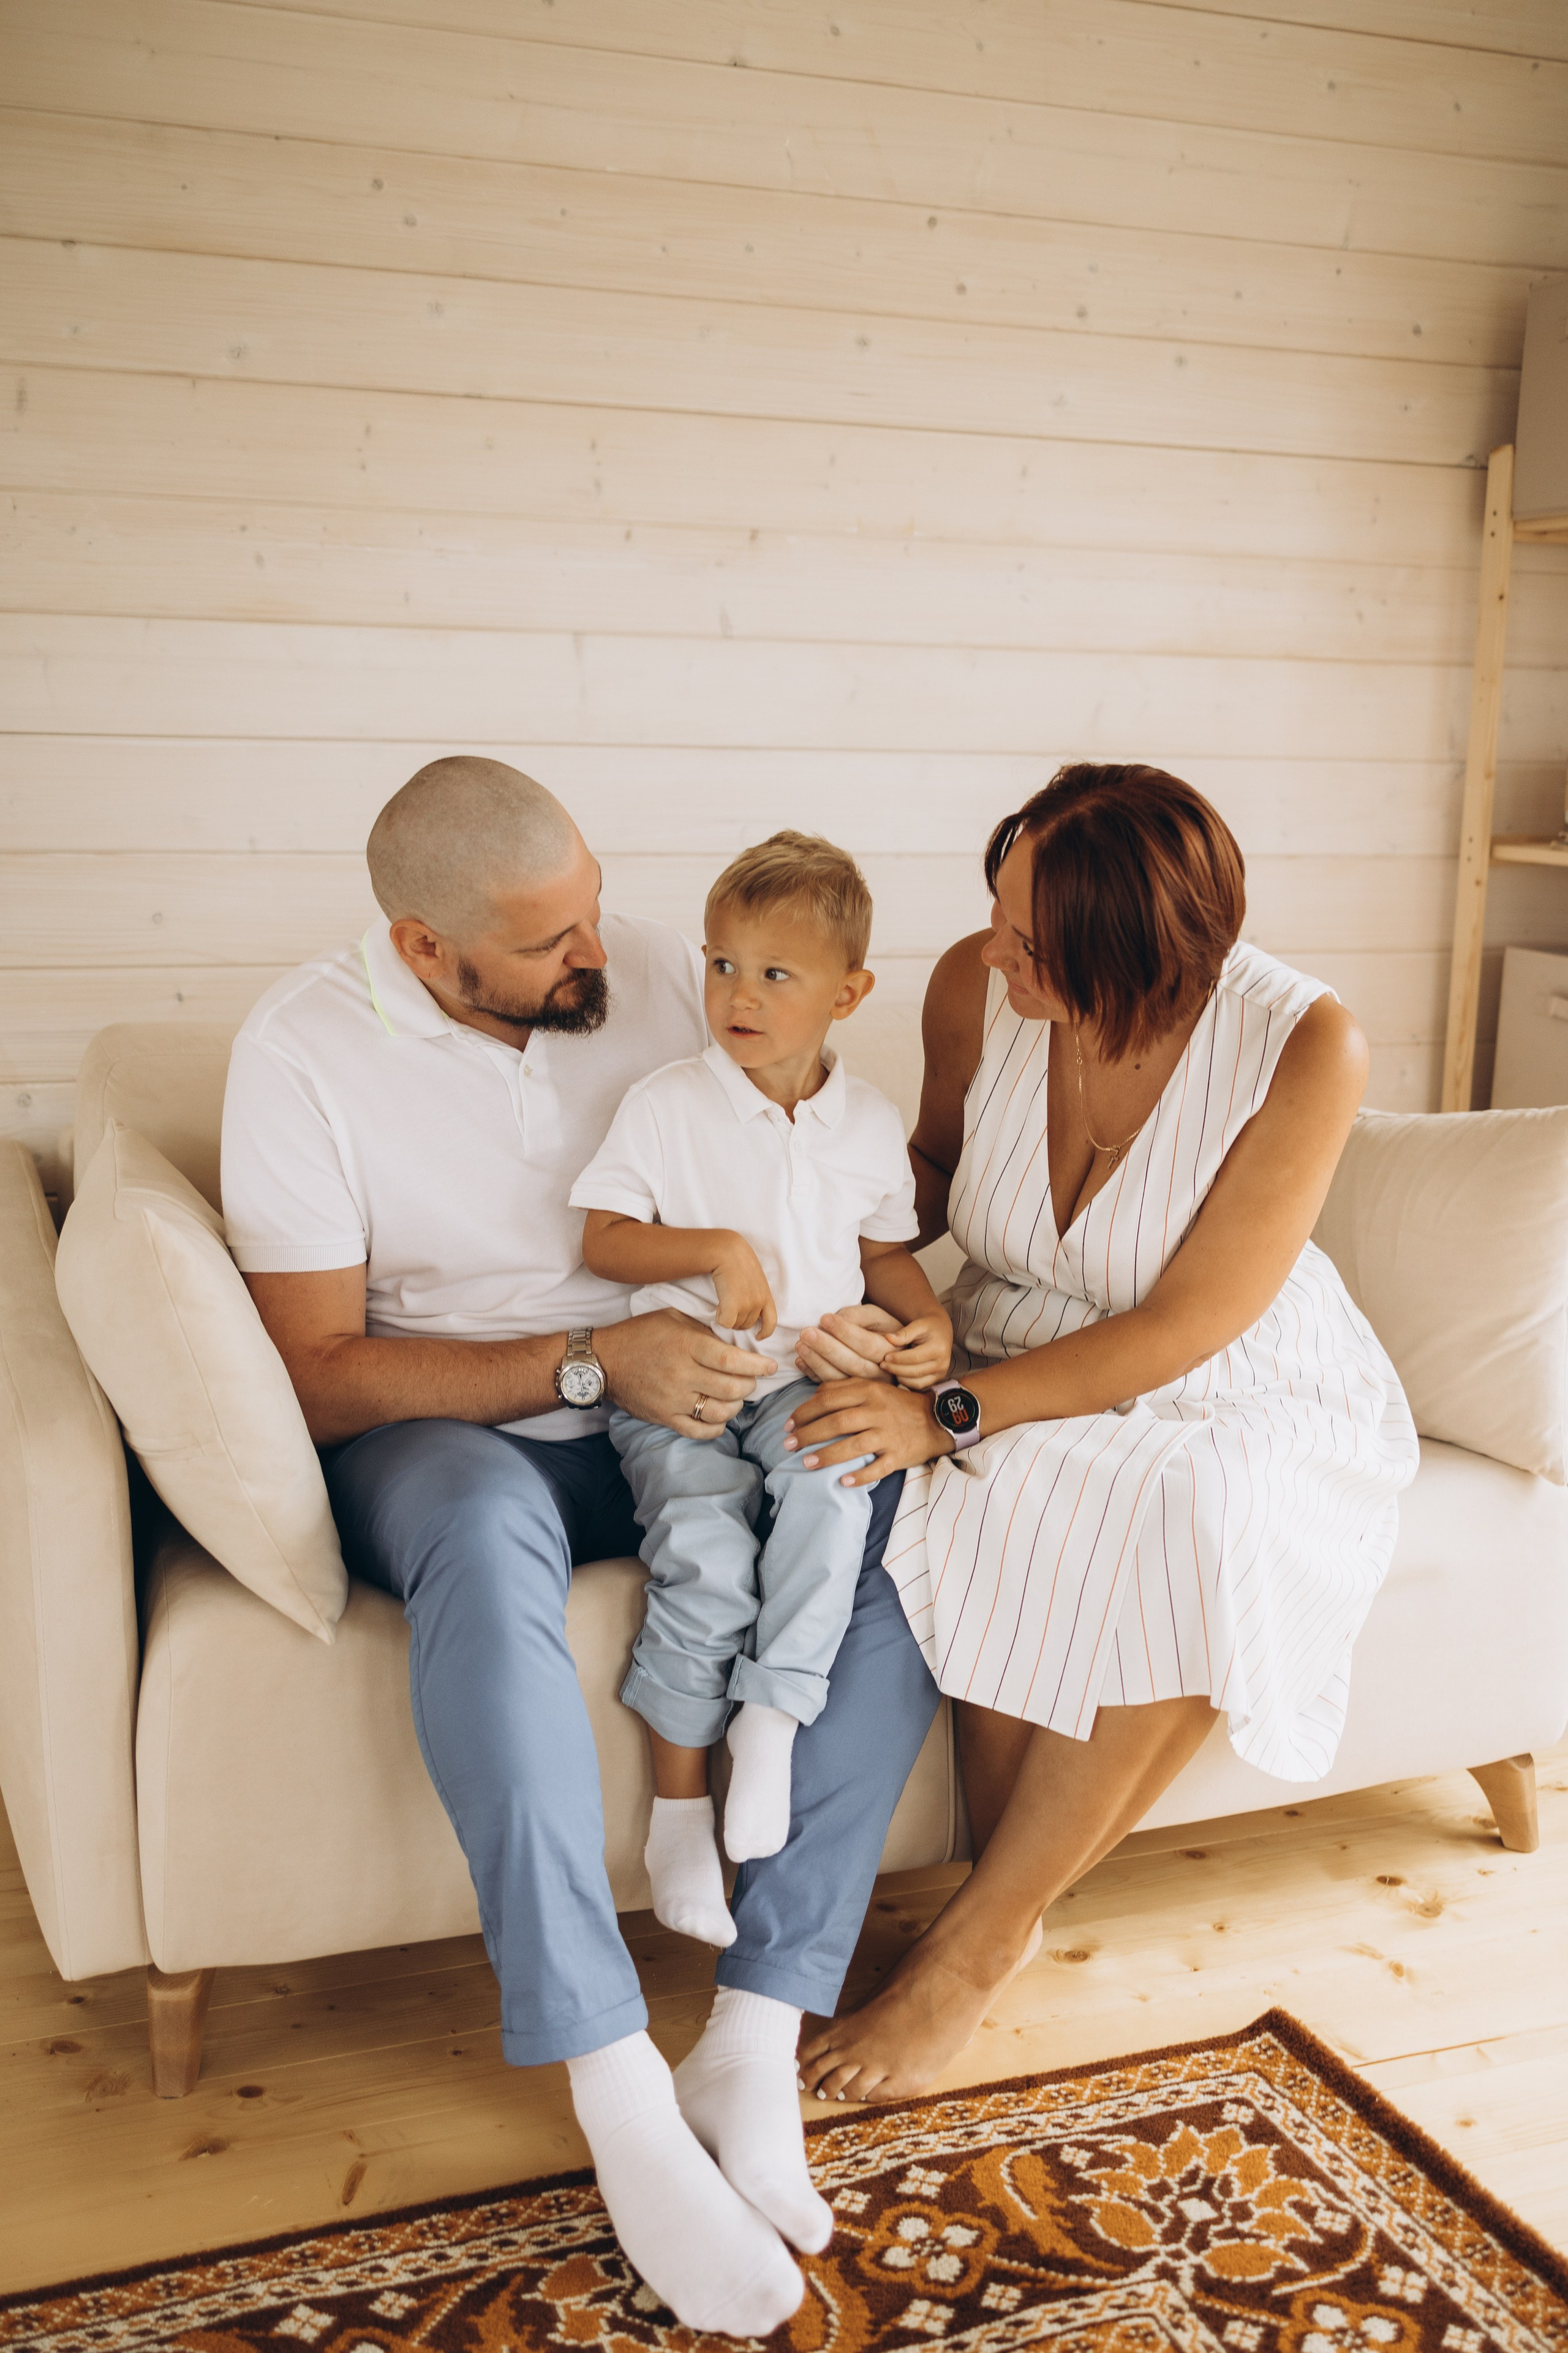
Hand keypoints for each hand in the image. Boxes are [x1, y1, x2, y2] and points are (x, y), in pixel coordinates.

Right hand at [596, 1309, 773, 1440]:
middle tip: (751, 1380)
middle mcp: (682, 1374)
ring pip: (719, 1412)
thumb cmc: (640, 1334)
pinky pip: (699, 1431)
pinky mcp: (665, 1417)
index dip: (756, 1365)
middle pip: (731, 1388)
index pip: (731, 1360)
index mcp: (687, 1346)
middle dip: (750, 1386)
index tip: (770, 1366)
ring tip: (735, 1397)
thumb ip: (704, 1330)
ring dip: (736, 1406)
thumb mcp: (673, 1318)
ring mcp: (673, 1399)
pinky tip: (720, 1418)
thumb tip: (736, 1342)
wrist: (604, 1361)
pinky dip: (716, 1428)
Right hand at [710, 1233, 777, 1339]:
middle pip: (747, 1325)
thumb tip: (749, 1304)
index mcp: (766, 1295)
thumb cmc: (737, 1260)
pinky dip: (719, 1318)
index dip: (765, 1332)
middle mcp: (759, 1302)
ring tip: (723, 1301)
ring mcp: (747, 1305)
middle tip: (728, 1306)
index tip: (759, 1336)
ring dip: (727, 1317)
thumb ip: (756, 1291)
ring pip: (735, 1324)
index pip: (772, 1321)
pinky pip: (725, 1323)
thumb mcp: (754, 1276)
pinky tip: (718, 1306)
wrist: (727, 1252)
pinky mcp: (734, 1306)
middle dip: (737, 1320)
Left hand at [784, 1376, 953, 1486]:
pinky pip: (878, 1467)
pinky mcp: (899, 1454)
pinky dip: (860, 1476)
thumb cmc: (898, 1404)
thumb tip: (815, 1395)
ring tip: (806, 1463)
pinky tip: (843, 1482)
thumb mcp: (874, 1387)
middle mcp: (877, 1411)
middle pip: (836, 1421)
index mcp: (868, 1391)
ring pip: (853, 1445)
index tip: (788, 1424)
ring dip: (827, 1455)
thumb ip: (845, 1388)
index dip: (804, 1412)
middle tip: (788, 1444)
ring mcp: (889, 1434)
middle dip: (808, 1434)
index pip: (828, 1399)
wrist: (937, 1418)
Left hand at [794, 1303, 900, 1383]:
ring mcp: (865, 1386)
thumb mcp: (875, 1315)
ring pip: (840, 1378)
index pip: (867, 1345)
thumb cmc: (878, 1327)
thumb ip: (858, 1316)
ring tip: (800, 1345)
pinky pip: (830, 1387)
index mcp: (891, 1351)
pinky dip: (813, 1374)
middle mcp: (881, 1373)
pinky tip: (800, 1360)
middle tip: (806, 1333)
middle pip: (853, 1364)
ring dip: (817, 1362)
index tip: (824, 1318)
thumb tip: (837, 1319)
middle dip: (827, 1348)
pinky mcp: (850, 1392)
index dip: (845, 1332)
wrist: (885, 1347)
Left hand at [881, 1309, 954, 1391]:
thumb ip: (904, 1333)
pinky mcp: (937, 1379)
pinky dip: (907, 1383)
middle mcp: (942, 1363)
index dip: (899, 1359)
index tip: (885, 1357)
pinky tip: (897, 1374)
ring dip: (900, 1378)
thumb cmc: (928, 1327)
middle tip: (882, 1365)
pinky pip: (919, 1386)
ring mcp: (940, 1373)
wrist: (941, 1332)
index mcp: (938, 1348)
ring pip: (917, 1382)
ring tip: (888, 1369)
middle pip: (916, 1371)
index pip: (915, 1357)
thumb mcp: (918, 1325)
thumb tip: (888, 1338)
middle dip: (896, 1369)